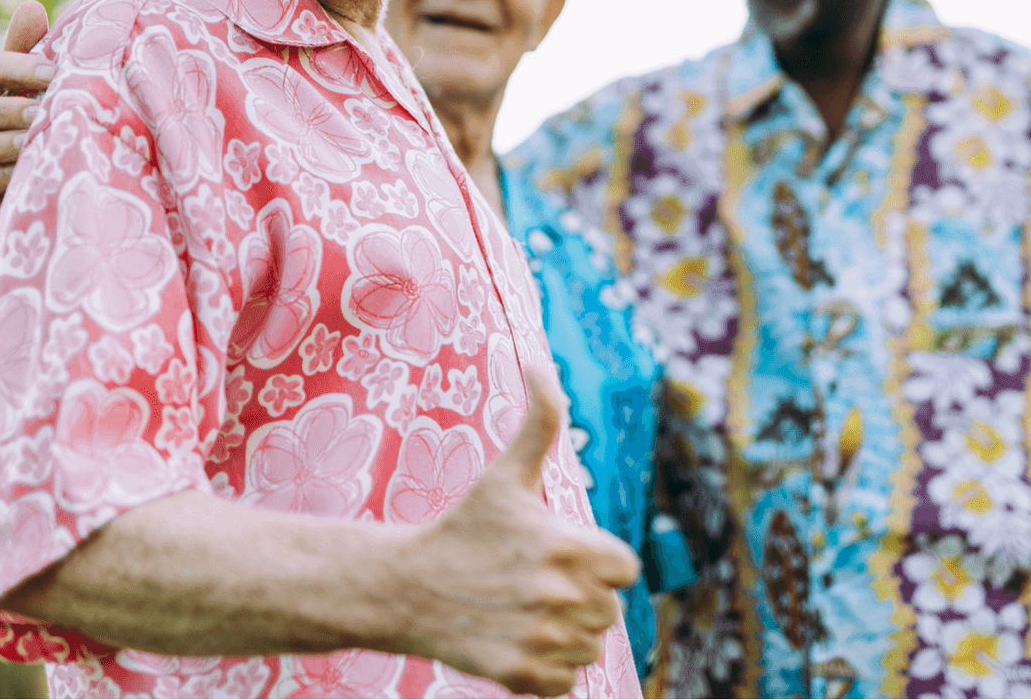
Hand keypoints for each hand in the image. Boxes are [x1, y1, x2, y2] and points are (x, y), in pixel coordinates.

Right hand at [388, 369, 639, 695]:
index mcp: (568, 546)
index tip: (563, 555)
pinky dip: (550, 670)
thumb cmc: (465, 526)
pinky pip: (566, 682)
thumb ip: (540, 418)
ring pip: (590, 647)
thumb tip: (539, 362)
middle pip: (609, 611)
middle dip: (581, 599)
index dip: (598, 562)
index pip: (624, 569)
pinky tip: (519, 640)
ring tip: (525, 611)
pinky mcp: (519, 674)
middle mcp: (560, 595)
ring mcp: (539, 638)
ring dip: (567, 635)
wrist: (406, 586)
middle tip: (535, 583)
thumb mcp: (506, 472)